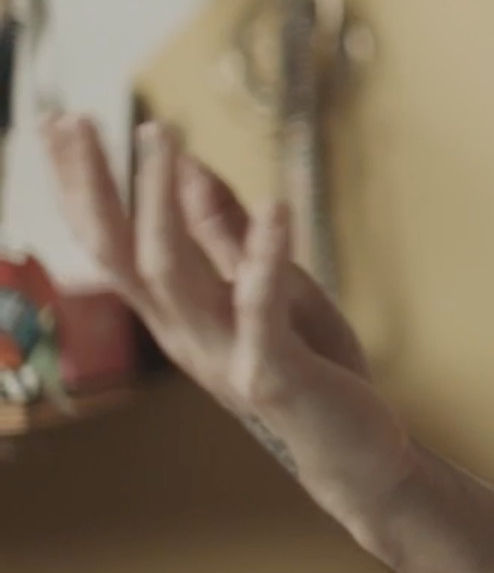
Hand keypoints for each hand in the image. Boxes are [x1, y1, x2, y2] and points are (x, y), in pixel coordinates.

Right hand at [42, 114, 412, 526]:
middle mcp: (183, 334)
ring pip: (172, 274)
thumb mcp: (268, 290)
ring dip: (163, 202)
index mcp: (178, 315)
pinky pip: (258, 307)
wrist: (355, 453)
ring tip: (165, 137)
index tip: (59, 121)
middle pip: (119, 253)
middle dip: (93, 186)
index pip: (112, 243)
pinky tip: (275, 207)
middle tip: (71, 119)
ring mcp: (222, 355)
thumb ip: (227, 238)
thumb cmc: (310, 367)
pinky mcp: (271, 372)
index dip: (82, 185)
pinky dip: (262, 256)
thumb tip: (191, 170)